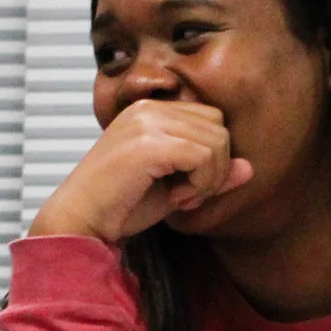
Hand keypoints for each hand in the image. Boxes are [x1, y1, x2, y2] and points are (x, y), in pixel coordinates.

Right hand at [28, 100, 253, 241]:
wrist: (81, 222)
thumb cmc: (120, 206)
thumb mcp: (176, 188)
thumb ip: (211, 174)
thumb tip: (249, 168)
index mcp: (151, 111)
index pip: (211, 119)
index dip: (211, 158)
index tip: (187, 187)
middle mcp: (148, 109)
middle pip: (219, 127)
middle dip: (215, 167)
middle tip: (186, 195)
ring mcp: (147, 123)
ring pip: (218, 142)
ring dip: (208, 179)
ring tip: (179, 197)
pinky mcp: (149, 143)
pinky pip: (204, 157)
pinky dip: (200, 185)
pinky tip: (176, 199)